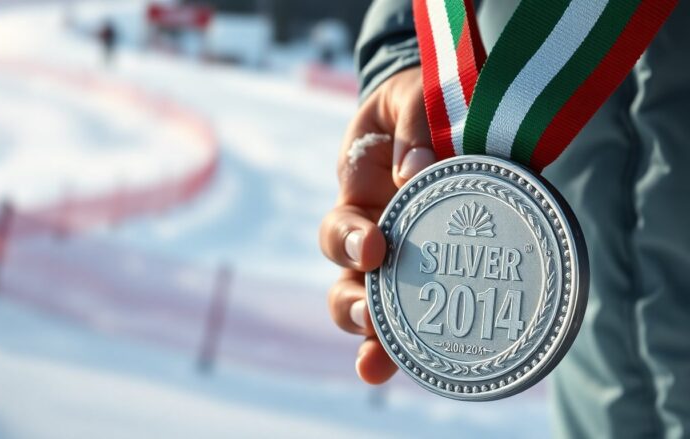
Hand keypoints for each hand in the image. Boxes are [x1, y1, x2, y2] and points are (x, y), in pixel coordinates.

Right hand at [320, 67, 434, 383]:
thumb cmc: (424, 102)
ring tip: (375, 362)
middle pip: (347, 280)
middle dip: (352, 302)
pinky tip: (409, 370)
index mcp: (361, 193)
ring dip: (371, 336)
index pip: (342, 224)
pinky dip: (406, 346)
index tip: (373, 246)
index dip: (350, 240)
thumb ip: (413, 121)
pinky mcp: (434, 272)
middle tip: (370, 313)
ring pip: (372, 307)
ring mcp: (402, 257)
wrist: (453, 111)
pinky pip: (416, 314)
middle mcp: (374, 231)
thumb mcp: (414, 97)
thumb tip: (417, 169)